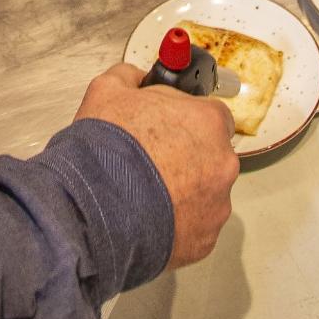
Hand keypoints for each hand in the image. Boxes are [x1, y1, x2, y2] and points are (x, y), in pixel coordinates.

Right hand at [73, 63, 238, 268]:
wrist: (95, 208)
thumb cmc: (108, 149)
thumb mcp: (108, 90)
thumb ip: (130, 76)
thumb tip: (136, 77)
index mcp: (208, 121)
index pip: (212, 114)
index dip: (187, 119)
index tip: (169, 126)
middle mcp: (223, 163)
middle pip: (211, 155)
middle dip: (187, 157)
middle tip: (152, 160)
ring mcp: (217, 205)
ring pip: (205, 193)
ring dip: (183, 191)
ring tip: (144, 193)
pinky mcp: (205, 241)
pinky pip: (194, 226)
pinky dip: (176, 223)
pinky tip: (147, 217)